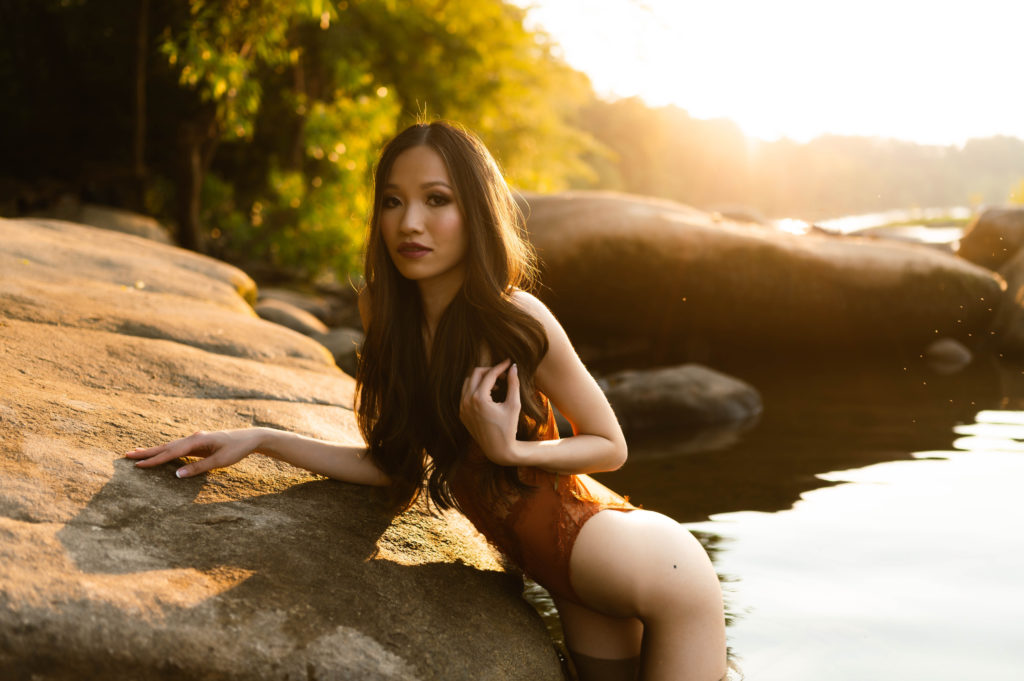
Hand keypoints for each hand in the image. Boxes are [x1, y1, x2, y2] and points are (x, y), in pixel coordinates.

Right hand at [125, 429, 264, 477]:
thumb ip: (198, 468)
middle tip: (126, 455)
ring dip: (153, 450)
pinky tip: (158, 453)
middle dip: (146, 452)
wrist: (249, 438)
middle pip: (166, 446)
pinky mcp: (198, 444)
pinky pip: (177, 448)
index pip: (170, 452)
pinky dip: (165, 451)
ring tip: (136, 454)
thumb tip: (176, 475)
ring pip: (170, 446)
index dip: (154, 460)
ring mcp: (195, 440)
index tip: (137, 465)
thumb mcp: (219, 462)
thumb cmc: (236, 449)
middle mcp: (193, 438)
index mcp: (197, 441)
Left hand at [460, 359, 521, 465]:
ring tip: (497, 384)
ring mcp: (462, 408)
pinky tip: (490, 394)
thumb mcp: (514, 405)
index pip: (489, 374)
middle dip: (490, 370)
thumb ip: (514, 384)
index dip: (501, 366)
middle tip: (503, 373)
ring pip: (469, 382)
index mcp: (479, 399)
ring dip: (482, 379)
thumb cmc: (509, 427)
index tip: (509, 362)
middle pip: (476, 373)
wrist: (498, 449)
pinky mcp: (462, 413)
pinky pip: (466, 393)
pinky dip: (476, 389)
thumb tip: (514, 367)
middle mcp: (467, 402)